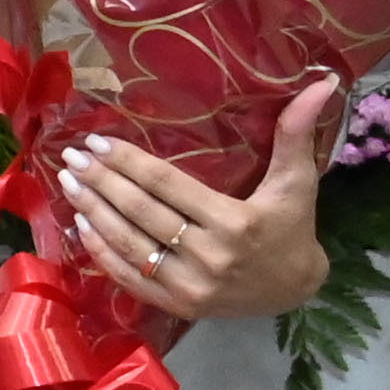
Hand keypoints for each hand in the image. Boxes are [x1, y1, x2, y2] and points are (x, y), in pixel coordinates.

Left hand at [61, 77, 338, 320]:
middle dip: (100, 182)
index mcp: (235, 223)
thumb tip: (322, 83)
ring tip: (66, 182)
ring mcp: (189, 286)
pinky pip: (128, 277)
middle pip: (140, 212)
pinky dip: (100, 251)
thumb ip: (297, 134)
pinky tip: (80, 224)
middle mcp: (209, 257)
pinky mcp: (176, 305)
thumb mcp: (297, 182)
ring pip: (128, 244)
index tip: (96, 141)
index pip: (167, 186)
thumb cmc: (292, 228)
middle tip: (70, 156)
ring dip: (92, 211)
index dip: (128, 162)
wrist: (295, 291)